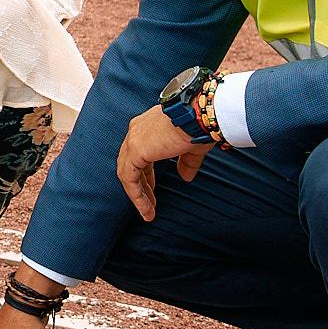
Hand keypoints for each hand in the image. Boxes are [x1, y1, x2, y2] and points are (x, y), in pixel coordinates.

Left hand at [115, 105, 209, 222]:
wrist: (199, 115)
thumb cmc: (199, 125)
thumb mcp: (192, 147)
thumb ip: (186, 162)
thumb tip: (186, 177)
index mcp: (147, 126)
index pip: (139, 154)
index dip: (145, 175)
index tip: (153, 190)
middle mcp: (136, 130)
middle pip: (130, 164)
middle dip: (141, 186)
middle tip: (150, 205)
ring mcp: (134, 139)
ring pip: (127, 173)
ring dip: (138, 195)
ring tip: (148, 213)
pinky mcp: (135, 150)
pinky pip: (129, 178)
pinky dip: (137, 196)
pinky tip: (147, 209)